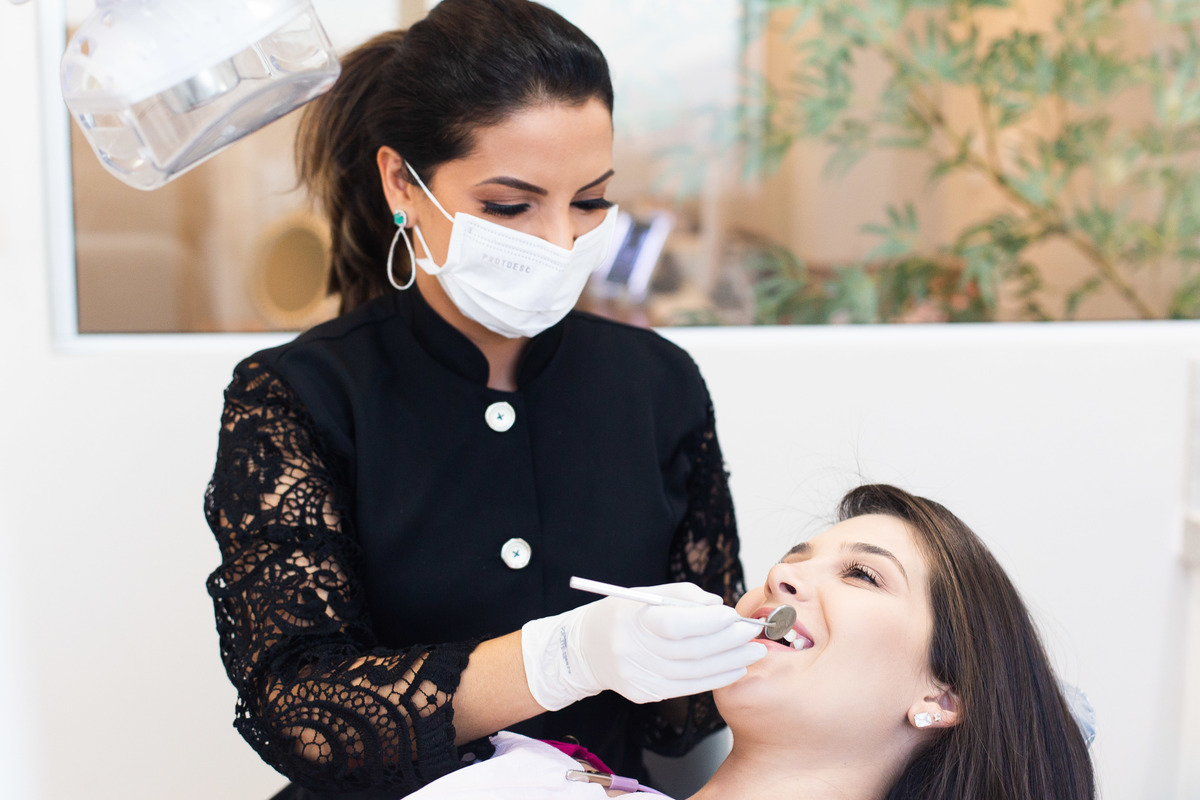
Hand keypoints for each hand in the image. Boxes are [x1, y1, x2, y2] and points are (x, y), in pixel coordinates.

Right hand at [521, 582, 765, 709]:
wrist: (585, 649)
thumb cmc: (622, 614)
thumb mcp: (646, 595)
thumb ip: (683, 596)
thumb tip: (718, 606)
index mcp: (632, 620)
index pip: (676, 625)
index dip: (709, 623)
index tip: (734, 616)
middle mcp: (633, 651)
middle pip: (692, 652)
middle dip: (730, 642)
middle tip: (755, 634)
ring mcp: (639, 676)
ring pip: (695, 673)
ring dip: (730, 663)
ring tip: (754, 652)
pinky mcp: (646, 693)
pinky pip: (688, 687)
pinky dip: (715, 678)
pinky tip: (734, 669)